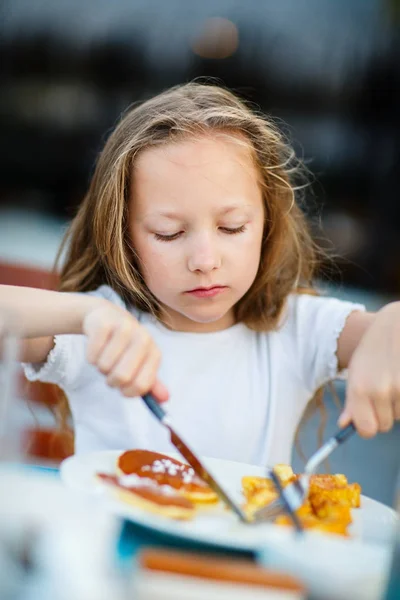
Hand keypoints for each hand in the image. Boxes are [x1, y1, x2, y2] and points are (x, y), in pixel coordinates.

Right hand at [82, 302, 168, 402]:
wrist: (108, 317)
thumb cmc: (126, 347)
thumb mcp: (141, 364)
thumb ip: (151, 383)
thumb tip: (165, 399)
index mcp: (154, 353)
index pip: (142, 385)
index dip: (128, 392)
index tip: (122, 388)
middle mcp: (143, 339)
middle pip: (121, 377)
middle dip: (111, 381)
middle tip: (110, 372)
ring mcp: (124, 329)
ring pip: (104, 366)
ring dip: (100, 367)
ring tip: (105, 356)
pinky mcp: (104, 324)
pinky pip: (91, 356)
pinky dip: (91, 357)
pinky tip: (97, 346)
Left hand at [339, 302, 399, 436]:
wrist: (394, 326)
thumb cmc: (373, 350)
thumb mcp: (356, 372)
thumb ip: (352, 401)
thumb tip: (345, 425)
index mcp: (360, 388)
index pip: (366, 430)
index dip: (367, 427)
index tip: (369, 418)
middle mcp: (380, 390)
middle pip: (384, 425)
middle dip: (383, 413)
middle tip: (382, 391)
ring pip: (399, 416)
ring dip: (397, 404)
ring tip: (394, 379)